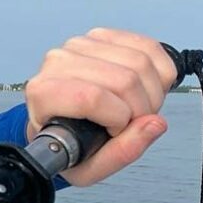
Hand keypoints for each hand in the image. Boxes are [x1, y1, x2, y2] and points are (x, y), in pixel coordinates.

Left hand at [24, 28, 177, 186]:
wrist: (59, 120)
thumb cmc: (68, 143)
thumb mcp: (86, 167)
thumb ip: (119, 154)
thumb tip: (154, 124)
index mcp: (43, 94)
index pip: (91, 98)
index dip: (118, 119)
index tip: (115, 131)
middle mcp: (57, 62)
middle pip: (124, 79)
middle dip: (142, 109)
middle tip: (132, 124)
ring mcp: (80, 45)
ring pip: (140, 62)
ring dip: (153, 93)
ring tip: (137, 109)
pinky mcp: (103, 36)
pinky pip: (149, 48)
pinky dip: (159, 73)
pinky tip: (146, 90)